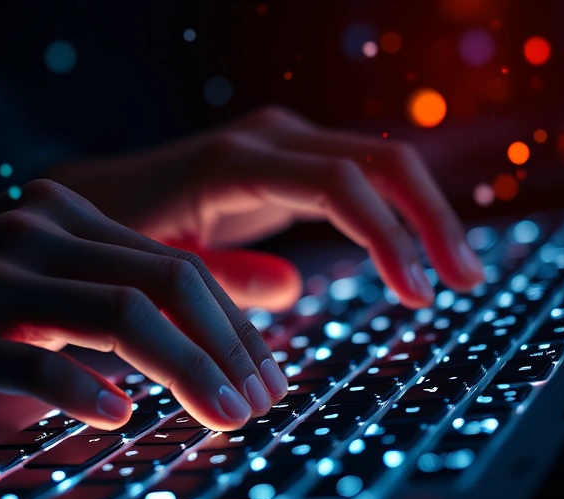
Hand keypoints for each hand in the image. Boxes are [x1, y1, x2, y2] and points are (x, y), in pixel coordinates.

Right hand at [0, 181, 288, 456]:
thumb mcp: (49, 288)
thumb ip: (141, 287)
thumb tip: (275, 289)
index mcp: (57, 211)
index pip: (176, 262)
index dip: (234, 322)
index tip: (266, 374)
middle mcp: (28, 230)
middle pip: (164, 282)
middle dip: (227, 347)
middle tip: (263, 400)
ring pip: (120, 316)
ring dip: (186, 371)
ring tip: (224, 416)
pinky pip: (38, 363)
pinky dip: (87, 391)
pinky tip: (118, 417)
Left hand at [48, 106, 484, 310]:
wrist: (97, 196)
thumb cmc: (117, 236)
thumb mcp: (159, 266)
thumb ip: (222, 276)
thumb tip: (290, 288)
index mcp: (235, 161)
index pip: (339, 182)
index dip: (388, 235)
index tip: (418, 296)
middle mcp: (269, 137)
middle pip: (380, 160)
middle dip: (430, 219)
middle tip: (465, 283)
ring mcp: (285, 143)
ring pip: (381, 163)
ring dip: (424, 215)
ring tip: (458, 276)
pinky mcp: (292, 160)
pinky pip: (361, 179)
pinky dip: (395, 215)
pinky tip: (415, 258)